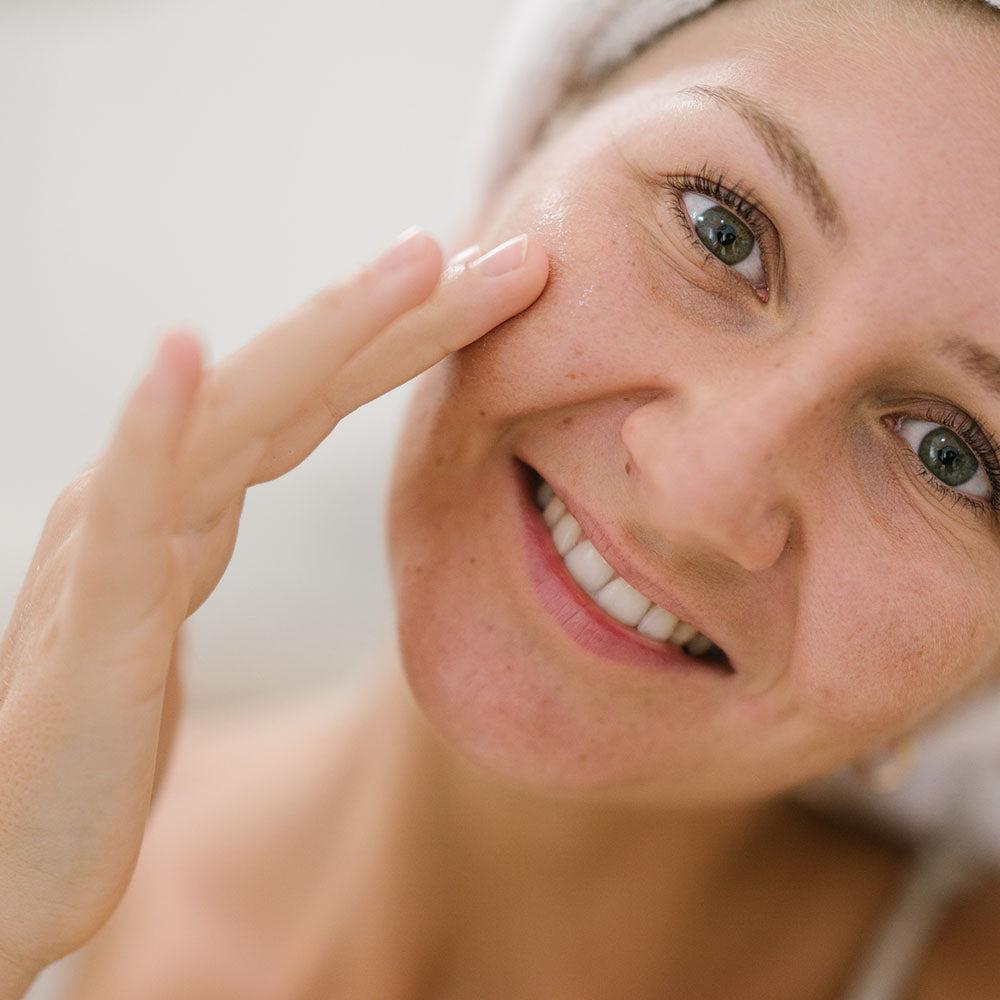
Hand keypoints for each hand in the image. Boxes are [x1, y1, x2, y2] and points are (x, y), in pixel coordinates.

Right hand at [0, 227, 547, 989]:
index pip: (317, 395)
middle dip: (412, 314)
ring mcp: (118, 548)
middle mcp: (157, 497)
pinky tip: (181, 356)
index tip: (504, 288)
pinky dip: (155, 429)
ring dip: (329, 332)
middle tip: (524, 255)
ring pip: (237, 417)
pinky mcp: (91, 626)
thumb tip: (249, 466)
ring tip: (416, 260)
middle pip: (300, 382)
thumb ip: (201, 534)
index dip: (412, 337)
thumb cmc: (93, 737)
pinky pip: (126, 513)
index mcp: (190, 499)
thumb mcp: (171, 616)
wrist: (5, 856)